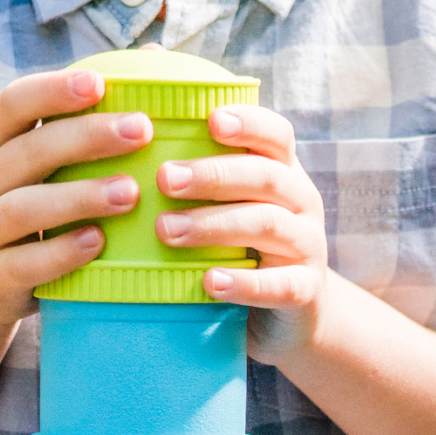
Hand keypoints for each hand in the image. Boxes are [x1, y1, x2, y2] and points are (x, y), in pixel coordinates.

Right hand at [0, 69, 149, 327]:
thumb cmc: (30, 197)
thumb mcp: (42, 156)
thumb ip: (87, 112)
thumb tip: (156, 54)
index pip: (12, 103)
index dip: (52, 90)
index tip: (98, 82)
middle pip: (29, 151)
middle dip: (86, 137)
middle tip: (141, 129)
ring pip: (25, 207)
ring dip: (80, 197)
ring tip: (130, 191)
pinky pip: (26, 262)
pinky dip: (63, 252)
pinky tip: (99, 242)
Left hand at [153, 105, 327, 362]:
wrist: (293, 313)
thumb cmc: (244, 247)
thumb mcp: (233, 206)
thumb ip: (200, 180)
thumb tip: (127, 143)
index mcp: (284, 172)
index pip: (277, 135)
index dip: (249, 123)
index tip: (211, 120)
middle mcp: (301, 202)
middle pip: (266, 176)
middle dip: (213, 175)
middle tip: (164, 179)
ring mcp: (308, 246)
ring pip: (267, 225)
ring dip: (214, 224)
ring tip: (166, 229)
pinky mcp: (305, 291)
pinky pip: (278, 285)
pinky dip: (242, 282)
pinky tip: (208, 280)